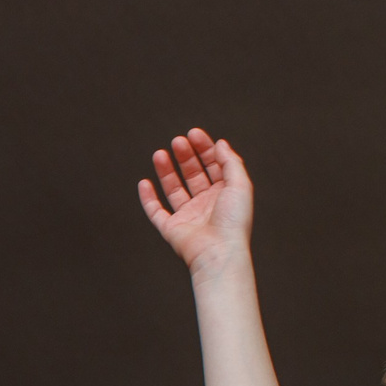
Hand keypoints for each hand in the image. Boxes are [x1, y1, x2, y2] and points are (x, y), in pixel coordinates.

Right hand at [138, 129, 254, 276]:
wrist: (218, 252)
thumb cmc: (233, 222)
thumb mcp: (240, 184)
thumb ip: (230, 161)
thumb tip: (220, 143)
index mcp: (224, 193)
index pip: (213, 165)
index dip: (204, 148)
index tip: (193, 134)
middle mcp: (205, 203)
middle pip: (193, 174)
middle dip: (185, 156)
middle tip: (177, 141)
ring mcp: (187, 216)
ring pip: (174, 189)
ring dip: (166, 171)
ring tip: (159, 154)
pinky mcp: (171, 228)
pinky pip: (156, 211)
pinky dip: (148, 198)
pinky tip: (144, 183)